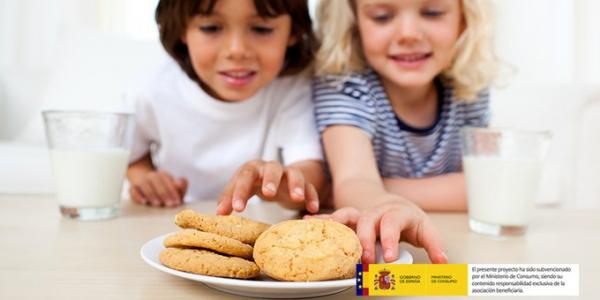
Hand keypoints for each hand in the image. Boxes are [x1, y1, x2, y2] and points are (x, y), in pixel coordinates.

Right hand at [129, 171, 186, 207]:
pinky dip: (138, 195)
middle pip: (157, 182)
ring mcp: (142, 181)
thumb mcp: (175, 188)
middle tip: (169, 204)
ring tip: (158, 204)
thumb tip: (180, 183)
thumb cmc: (165, 190)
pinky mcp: (133, 188)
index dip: (173, 191)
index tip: (177, 201)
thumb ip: (181, 186)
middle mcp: (152, 176)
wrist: (146, 186)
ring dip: (152, 194)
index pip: (168, 180)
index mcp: (163, 175)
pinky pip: (133, 190)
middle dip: (164, 193)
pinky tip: (144, 202)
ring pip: (145, 185)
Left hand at [216, 160, 318, 214]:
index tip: (237, 209)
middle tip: (268, 194)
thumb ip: (229, 199)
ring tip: (297, 198)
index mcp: (253, 168)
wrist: (276, 177)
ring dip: (296, 185)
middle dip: (271, 180)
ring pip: (294, 174)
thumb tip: (219, 214)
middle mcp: (271, 168)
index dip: (240, 191)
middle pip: (272, 168)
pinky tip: (312, 209)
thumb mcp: (241, 189)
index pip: (245, 176)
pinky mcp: (303, 183)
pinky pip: (310, 187)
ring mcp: (289, 174)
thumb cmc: (254, 183)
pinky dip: (311, 196)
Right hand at [306, 199, 446, 263]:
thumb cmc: (410, 220)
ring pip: (347, 214)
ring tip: (325, 232)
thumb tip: (443, 262)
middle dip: (365, 240)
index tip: (389, 257)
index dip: (390, 238)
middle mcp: (377, 211)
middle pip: (368, 220)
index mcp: (398, 212)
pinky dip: (320, 220)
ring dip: (337, 225)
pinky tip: (307, 222)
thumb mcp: (425, 231)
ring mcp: (362, 214)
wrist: (394, 203)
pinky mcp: (350, 220)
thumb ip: (434, 246)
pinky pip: (333, 218)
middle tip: (366, 260)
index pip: (393, 222)